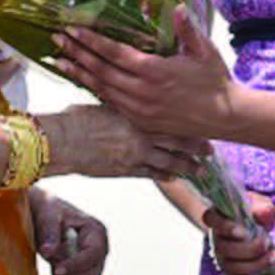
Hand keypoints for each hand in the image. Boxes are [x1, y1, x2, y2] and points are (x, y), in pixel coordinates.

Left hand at [30, 190, 108, 274]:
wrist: (47, 214)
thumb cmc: (48, 209)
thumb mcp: (47, 214)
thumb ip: (48, 231)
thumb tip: (47, 252)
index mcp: (96, 231)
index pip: (93, 254)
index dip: (76, 265)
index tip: (56, 270)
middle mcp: (101, 248)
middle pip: (92, 274)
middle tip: (50, 262)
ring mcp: (96, 262)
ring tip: (53, 264)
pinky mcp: (88, 271)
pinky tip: (56, 270)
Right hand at [39, 105, 205, 181]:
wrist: (62, 141)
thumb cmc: (77, 119)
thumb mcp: (104, 104)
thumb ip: (121, 105)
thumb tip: (128, 97)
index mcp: (137, 114)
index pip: (170, 118)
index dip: (188, 123)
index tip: (202, 123)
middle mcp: (141, 134)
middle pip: (176, 141)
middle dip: (195, 147)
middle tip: (211, 150)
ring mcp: (135, 154)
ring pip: (169, 161)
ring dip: (186, 166)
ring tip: (200, 170)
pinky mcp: (125, 170)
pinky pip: (151, 174)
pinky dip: (164, 175)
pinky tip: (174, 177)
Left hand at [56, 10, 237, 137]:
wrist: (226, 117)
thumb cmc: (215, 80)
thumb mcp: (204, 51)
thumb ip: (187, 29)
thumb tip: (176, 6)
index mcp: (155, 71)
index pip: (115, 53)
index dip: (91, 41)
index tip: (71, 29)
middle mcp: (143, 92)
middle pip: (101, 71)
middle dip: (77, 54)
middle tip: (56, 40)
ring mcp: (140, 110)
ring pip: (102, 89)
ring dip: (80, 74)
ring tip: (60, 61)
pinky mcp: (142, 121)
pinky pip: (112, 103)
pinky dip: (95, 90)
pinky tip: (84, 81)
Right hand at [201, 191, 274, 274]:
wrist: (252, 227)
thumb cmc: (253, 212)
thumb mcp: (259, 204)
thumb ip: (262, 207)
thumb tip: (263, 214)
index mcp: (217, 218)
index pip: (211, 220)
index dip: (224, 227)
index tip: (242, 231)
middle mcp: (216, 241)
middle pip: (226, 249)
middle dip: (251, 248)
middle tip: (267, 241)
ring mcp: (224, 260)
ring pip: (236, 268)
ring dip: (259, 264)